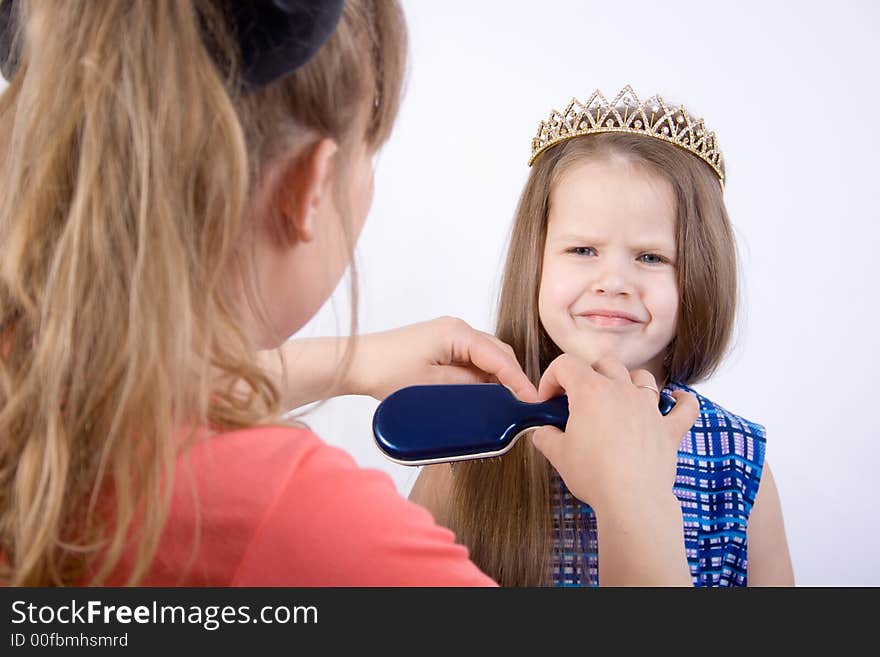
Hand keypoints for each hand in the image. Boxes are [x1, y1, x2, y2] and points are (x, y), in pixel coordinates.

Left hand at [350, 316, 537, 401]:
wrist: (355, 363)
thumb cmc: (386, 371)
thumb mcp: (433, 385)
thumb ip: (470, 386)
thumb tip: (496, 392)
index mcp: (458, 332)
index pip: (500, 358)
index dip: (519, 380)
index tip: (533, 400)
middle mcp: (457, 328)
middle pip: (498, 353)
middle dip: (512, 378)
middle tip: (522, 406)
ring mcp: (448, 335)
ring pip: (486, 356)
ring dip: (496, 378)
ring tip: (504, 404)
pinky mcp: (441, 345)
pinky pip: (471, 359)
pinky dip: (480, 376)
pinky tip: (481, 396)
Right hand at [530, 354, 698, 510]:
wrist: (631, 500)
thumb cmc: (594, 475)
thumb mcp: (558, 454)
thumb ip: (546, 437)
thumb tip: (543, 433)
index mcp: (591, 391)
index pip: (566, 365)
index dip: (551, 377)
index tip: (548, 399)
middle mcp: (622, 391)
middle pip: (605, 364)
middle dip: (588, 374)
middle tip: (578, 398)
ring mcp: (649, 408)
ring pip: (642, 377)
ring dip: (628, 381)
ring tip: (618, 398)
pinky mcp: (669, 429)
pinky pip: (685, 407)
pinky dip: (682, 401)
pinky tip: (677, 400)